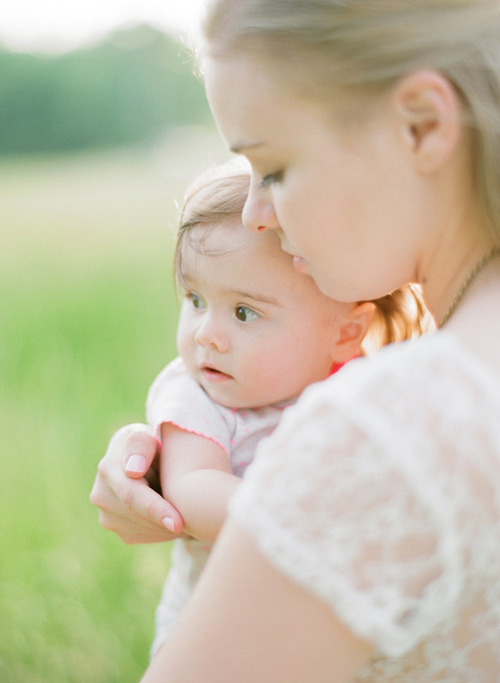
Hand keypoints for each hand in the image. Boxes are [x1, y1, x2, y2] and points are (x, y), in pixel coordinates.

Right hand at [90, 424, 183, 543]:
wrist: (140, 461)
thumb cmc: (150, 444)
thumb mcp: (147, 435)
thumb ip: (141, 445)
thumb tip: (132, 471)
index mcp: (107, 468)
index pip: (132, 495)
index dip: (156, 510)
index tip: (179, 524)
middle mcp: (101, 495)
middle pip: (141, 517)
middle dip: (169, 517)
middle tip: (197, 514)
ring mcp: (106, 516)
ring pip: (146, 529)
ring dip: (169, 523)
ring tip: (186, 505)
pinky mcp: (118, 529)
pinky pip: (147, 536)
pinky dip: (166, 528)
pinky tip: (174, 513)